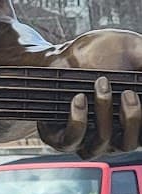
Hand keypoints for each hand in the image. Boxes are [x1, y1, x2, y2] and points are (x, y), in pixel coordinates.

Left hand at [36, 30, 141, 157]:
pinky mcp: (63, 138)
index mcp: (132, 123)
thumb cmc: (100, 54)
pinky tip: (79, 98)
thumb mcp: (133, 49)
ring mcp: (88, 140)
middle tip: (128, 93)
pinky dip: (78, 119)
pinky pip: (73, 139)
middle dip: (132, 117)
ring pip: (103, 140)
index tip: (138, 94)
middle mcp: (113, 137)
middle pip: (130, 143)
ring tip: (101, 85)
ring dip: (104, 112)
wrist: (60, 56)